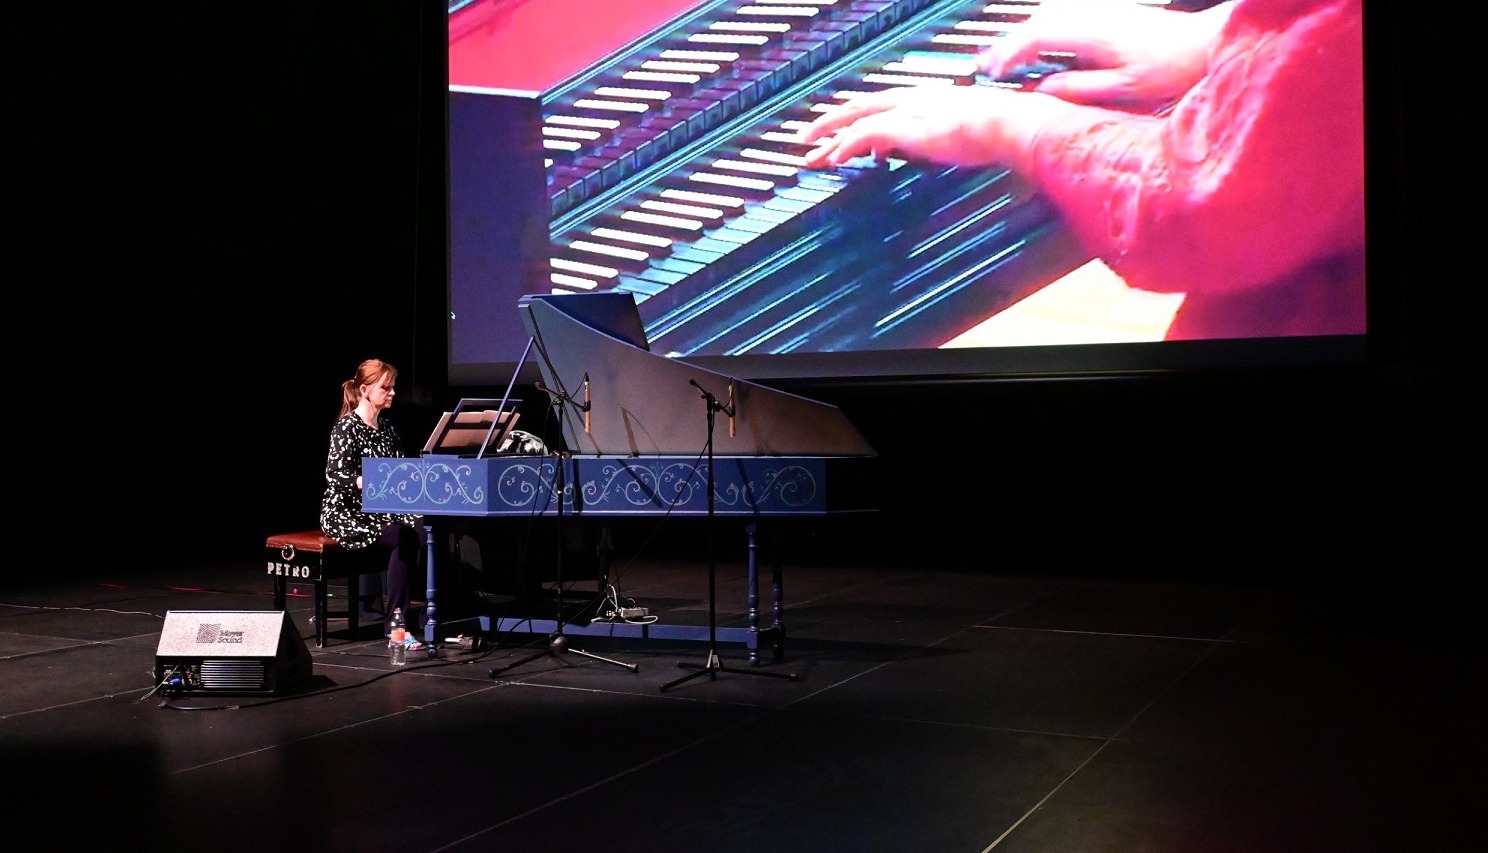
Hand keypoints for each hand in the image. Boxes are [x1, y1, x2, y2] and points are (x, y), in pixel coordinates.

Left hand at [800, 84, 1068, 173]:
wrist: (1007, 123)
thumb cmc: (996, 129)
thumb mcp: (961, 132)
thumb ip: (940, 138)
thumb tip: (929, 148)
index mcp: (924, 99)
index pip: (880, 106)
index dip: (855, 120)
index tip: (839, 137)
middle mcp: (910, 100)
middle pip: (859, 107)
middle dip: (829, 123)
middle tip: (807, 140)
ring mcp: (907, 110)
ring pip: (856, 119)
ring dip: (830, 138)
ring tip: (811, 155)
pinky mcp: (907, 125)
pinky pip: (867, 134)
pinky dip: (848, 145)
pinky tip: (836, 158)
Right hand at [977, 0, 1231, 110]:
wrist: (1204, 44)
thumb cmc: (1172, 67)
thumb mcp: (1121, 90)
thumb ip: (1078, 89)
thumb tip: (1043, 91)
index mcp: (1090, 33)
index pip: (1035, 39)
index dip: (1008, 56)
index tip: (991, 72)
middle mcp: (1092, 16)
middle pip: (1036, 23)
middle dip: (1007, 44)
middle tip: (985, 65)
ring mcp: (1100, 11)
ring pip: (1048, 16)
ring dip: (1023, 35)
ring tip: (1006, 55)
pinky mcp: (1108, 14)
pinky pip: (1064, 16)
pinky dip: (1044, 30)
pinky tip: (1040, 44)